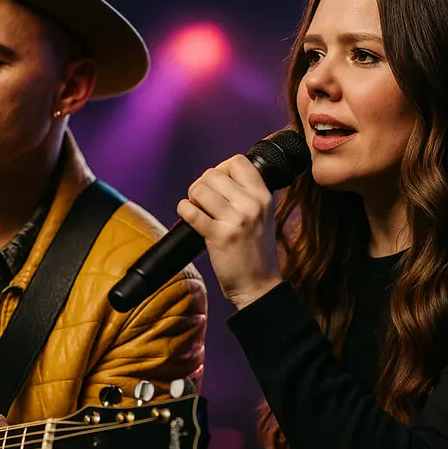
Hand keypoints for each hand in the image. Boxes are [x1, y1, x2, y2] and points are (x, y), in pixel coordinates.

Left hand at [177, 154, 282, 308]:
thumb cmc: (257, 251)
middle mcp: (251, 205)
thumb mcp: (263, 215)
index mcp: (263, 196)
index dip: (222, 168)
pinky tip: (189, 217)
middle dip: (202, 184)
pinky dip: (184, 210)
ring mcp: (236, 220)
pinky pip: (190, 211)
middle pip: (213, 173)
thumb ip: (247, 195)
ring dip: (193, 198)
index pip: (238, 161)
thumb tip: (219, 175)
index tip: (218, 184)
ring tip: (199, 210)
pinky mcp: (218, 236)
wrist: (259, 286)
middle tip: (203, 200)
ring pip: (200, 189)